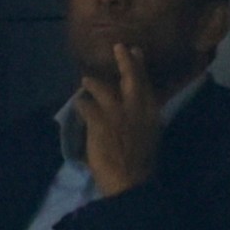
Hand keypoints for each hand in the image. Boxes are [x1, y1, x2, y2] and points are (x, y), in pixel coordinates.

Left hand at [75, 43, 161, 197]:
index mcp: (152, 114)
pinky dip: (81, 104)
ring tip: (85, 80)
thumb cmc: (141, 166)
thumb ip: (143, 121)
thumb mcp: (150, 138)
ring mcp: (117, 113)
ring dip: (93, 83)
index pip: (147, 84)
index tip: (136, 52)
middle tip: (119, 47)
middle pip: (130, 77)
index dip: (140, 67)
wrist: (131, 182)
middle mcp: (136, 108)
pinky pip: (86, 106)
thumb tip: (136, 112)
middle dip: (125, 61)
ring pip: (102, 88)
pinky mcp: (99, 122)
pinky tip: (78, 104)